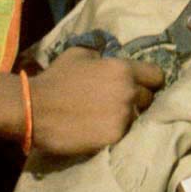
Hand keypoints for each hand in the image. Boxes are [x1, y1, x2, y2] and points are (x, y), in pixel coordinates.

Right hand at [26, 48, 165, 157]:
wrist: (34, 109)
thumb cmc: (56, 78)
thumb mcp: (79, 54)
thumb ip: (102, 54)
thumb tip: (110, 57)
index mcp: (123, 69)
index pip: (156, 76)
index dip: (149, 81)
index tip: (141, 85)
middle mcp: (128, 92)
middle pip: (149, 98)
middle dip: (138, 99)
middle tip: (120, 103)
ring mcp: (123, 116)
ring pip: (139, 118)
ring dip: (128, 117)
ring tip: (110, 118)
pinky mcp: (114, 137)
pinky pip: (126, 134)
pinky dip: (116, 132)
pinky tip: (103, 130)